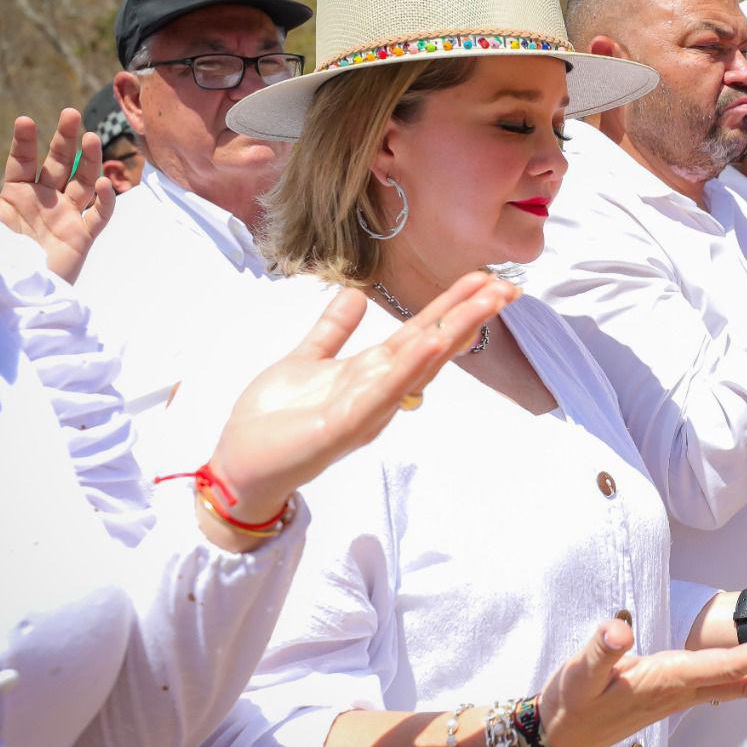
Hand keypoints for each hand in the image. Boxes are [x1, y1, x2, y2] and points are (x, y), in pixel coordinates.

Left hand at [0, 110, 113, 283]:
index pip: (23, 161)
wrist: (12, 295)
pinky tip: (104, 183)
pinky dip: (105, 200)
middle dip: (65, 139)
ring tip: (92, 137)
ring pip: (83, 182)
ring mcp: (66, 216)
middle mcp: (45, 200)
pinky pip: (99, 215)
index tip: (25, 121)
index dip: (25, 141)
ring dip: (90, 160)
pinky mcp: (82, 236)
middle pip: (59, 163)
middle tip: (71, 113)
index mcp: (17, 193)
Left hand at [204, 273, 518, 537]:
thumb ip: (333, 330)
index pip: (420, 333)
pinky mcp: (345, 426)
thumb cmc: (272, 421)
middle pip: (432, 346)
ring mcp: (368, 409)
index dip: (451, 306)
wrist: (240, 466)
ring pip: (419, 365)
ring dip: (453, 333)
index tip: (483, 280)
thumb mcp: (306, 361)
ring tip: (485, 304)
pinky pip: (383, 392)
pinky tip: (431, 342)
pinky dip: (410, 367)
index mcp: (371, 373)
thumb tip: (353, 292)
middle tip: (506, 287)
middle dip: (469, 316)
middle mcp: (380, 391)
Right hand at [536, 618, 746, 746]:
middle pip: (746, 681)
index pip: (725, 666)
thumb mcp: (577, 672)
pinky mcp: (672, 697)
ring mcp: (679, 697)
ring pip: (739, 686)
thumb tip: (620, 629)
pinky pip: (723, 688)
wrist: (555, 738)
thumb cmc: (567, 703)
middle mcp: (681, 691)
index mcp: (667, 679)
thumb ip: (601, 650)